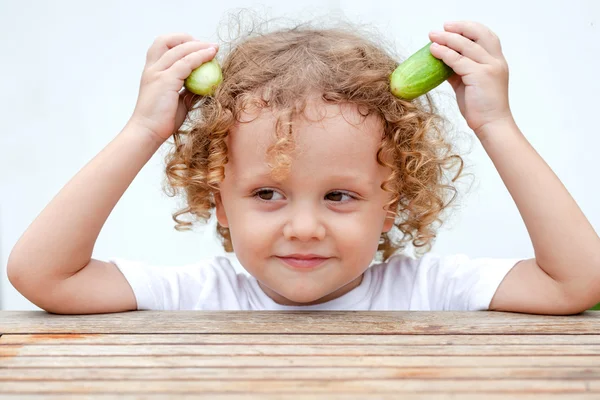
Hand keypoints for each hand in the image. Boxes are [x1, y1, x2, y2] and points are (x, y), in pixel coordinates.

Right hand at [129, 33, 218, 142]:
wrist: (148, 133)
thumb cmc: (162, 121)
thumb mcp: (178, 101)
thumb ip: (188, 90)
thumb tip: (204, 85)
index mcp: (152, 72)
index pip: (162, 46)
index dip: (179, 42)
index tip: (197, 47)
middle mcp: (152, 68)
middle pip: (167, 41)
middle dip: (188, 39)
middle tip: (206, 45)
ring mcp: (157, 73)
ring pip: (179, 50)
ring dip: (198, 46)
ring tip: (214, 48)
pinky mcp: (165, 80)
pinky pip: (186, 62)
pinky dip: (200, 56)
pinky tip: (211, 56)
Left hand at [428, 21, 513, 137]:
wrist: (491, 125)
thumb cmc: (480, 107)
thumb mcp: (469, 84)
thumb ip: (459, 70)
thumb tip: (442, 61)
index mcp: (496, 61)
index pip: (486, 35)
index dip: (469, 27)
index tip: (452, 26)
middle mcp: (496, 61)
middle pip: (478, 34)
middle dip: (459, 28)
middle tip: (441, 28)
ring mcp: (489, 67)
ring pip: (466, 46)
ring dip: (447, 39)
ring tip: (432, 36)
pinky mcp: (480, 76)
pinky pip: (458, 60)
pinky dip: (444, 53)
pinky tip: (433, 50)